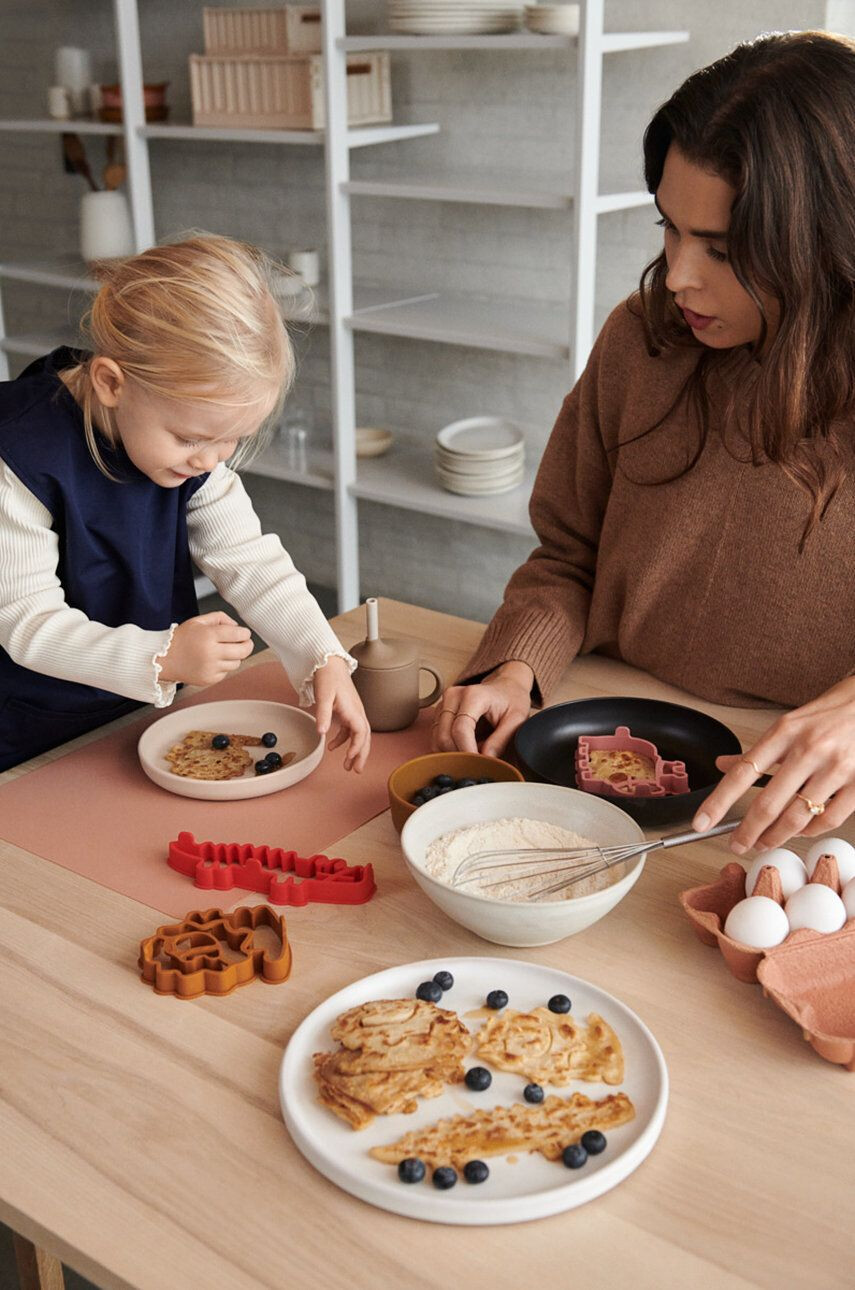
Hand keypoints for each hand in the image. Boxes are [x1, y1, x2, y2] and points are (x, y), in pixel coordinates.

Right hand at [157, 611, 252, 685]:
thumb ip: (220, 618)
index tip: (243, 633)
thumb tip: (237, 626)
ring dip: (234, 657)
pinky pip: (226, 673)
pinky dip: (223, 667)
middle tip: (244, 642)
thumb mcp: (198, 621)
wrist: (163, 659)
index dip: (245, 633)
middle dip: (247, 645)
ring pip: (237, 663)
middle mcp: (211, 653)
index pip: (240, 634)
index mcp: (209, 635)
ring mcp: (210, 668)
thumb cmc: (181, 639)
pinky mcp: (209, 680)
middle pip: (244, 651)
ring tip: (222, 651)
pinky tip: (212, 661)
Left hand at [313, 655, 370, 771]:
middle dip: (361, 755)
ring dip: (354, 750)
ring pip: (359, 735)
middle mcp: (357, 712)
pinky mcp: (348, 711)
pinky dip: (343, 740)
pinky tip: (332, 747)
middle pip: (364, 737)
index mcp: (353, 710)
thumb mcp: (323, 696)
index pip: (360, 733)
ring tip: (347, 766)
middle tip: (356, 770)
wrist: (330, 664)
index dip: (357, 747)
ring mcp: (354, 712)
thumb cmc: (329, 677)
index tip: (349, 757)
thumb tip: (321, 732)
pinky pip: (350, 730)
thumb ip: (323, 714)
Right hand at [431, 661, 533, 756]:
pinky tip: (464, 750)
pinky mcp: (439, 713)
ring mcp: (444, 704)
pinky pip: (436, 738)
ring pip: (437, 739)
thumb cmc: (511, 700)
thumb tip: (486, 759)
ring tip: (473, 754)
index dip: (467, 751)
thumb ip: (501, 740)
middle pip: (444, 736)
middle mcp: (453, 696)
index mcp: (473, 695)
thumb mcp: (516, 720)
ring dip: (453, 753)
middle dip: (459, 755)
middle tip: (477, 764)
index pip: (460, 730)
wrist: (506, 687)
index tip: (478, 764)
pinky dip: (448, 750)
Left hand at [693, 675, 854, 852]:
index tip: (701, 822)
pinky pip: (829, 819)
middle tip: (737, 844)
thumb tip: (722, 766)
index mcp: (785, 732)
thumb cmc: (830, 713)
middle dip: (747, 832)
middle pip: (768, 804)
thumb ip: (758, 751)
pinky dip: (810, 831)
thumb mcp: (788, 724)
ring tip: (764, 842)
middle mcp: (809, 749)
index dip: (718, 802)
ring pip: (797, 817)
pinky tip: (800, 832)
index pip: (741, 773)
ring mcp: (836, 767)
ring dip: (775, 836)